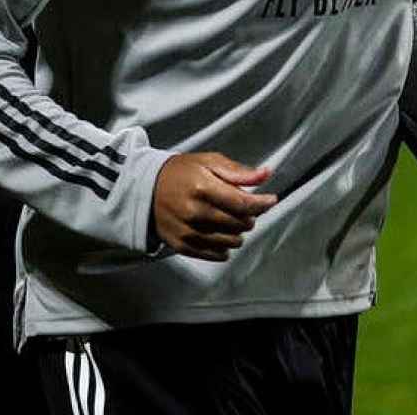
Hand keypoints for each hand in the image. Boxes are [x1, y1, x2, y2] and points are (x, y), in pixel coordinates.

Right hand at [151, 152, 278, 261]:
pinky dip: (224, 246)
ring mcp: (188, 231)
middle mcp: (195, 212)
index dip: (263, 204)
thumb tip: (265, 174)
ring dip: (238, 232)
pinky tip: (219, 233)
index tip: (270, 201)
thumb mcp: (209, 162)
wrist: (146, 189)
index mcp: (203, 187)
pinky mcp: (183, 245)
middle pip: (240, 224)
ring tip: (229, 220)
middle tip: (241, 207)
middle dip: (248, 216)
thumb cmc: (180, 173)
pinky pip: (217, 254)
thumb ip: (238, 171)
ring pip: (232, 241)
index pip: (244, 204)